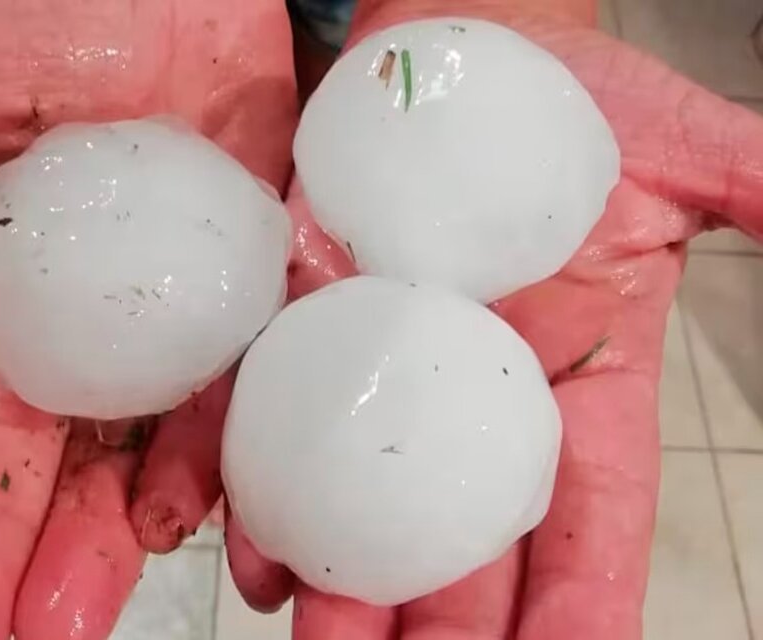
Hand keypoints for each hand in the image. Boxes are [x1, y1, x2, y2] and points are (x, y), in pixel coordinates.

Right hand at [0, 1, 296, 637]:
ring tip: (59, 621)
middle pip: (14, 454)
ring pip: (112, 455)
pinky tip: (173, 521)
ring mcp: (150, 325)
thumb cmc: (50, 8)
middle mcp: (58, 323)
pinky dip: (200, 463)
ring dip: (88, 544)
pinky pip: (217, 399)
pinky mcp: (233, 309)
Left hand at [224, 1, 762, 638]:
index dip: (585, 599)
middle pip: (465, 538)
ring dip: (345, 588)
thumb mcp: (681, 146)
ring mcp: (379, 363)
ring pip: (364, 500)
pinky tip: (254, 557)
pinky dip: (256, 487)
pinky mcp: (300, 322)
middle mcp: (469, 392)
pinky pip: (273, 416)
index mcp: (574, 379)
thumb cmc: (573, 98)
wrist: (459, 49)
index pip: (590, 516)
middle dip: (446, 628)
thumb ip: (751, 191)